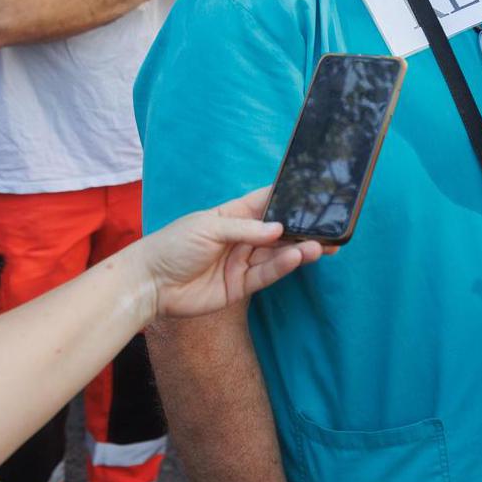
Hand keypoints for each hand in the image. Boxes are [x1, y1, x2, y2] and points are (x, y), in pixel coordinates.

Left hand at [136, 186, 323, 321]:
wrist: (150, 284)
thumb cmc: (173, 245)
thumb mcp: (208, 228)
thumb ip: (245, 229)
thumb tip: (279, 228)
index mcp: (232, 216)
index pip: (266, 202)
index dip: (288, 198)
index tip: (315, 194)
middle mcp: (242, 238)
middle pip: (278, 232)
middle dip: (303, 230)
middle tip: (331, 228)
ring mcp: (242, 262)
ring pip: (277, 255)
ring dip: (299, 250)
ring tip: (322, 245)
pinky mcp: (240, 286)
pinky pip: (266, 275)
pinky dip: (283, 267)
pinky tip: (299, 258)